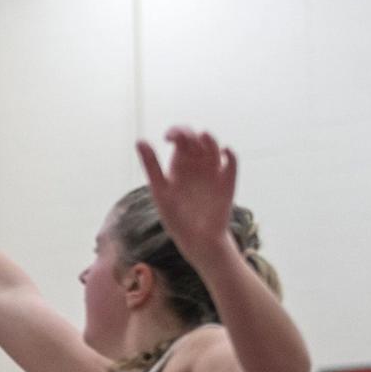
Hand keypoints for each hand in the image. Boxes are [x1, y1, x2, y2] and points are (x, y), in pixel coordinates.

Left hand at [135, 128, 236, 269]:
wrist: (197, 240)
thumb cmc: (175, 218)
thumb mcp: (160, 190)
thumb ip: (151, 165)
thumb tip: (139, 140)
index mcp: (180, 164)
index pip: (180, 138)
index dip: (176, 131)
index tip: (169, 137)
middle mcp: (197, 164)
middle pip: (197, 139)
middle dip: (191, 135)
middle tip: (185, 139)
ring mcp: (213, 171)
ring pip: (214, 146)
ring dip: (210, 140)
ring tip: (203, 139)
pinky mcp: (228, 180)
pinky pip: (231, 161)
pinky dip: (230, 154)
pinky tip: (224, 152)